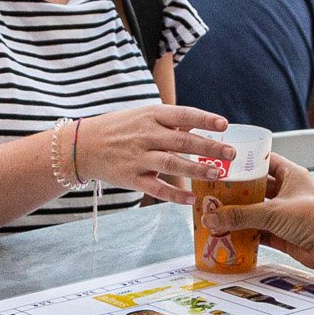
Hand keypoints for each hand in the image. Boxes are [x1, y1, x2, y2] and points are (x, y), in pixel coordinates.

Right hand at [68, 103, 226, 205]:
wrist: (82, 146)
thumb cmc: (119, 128)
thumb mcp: (142, 116)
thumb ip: (170, 122)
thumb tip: (202, 125)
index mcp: (150, 116)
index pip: (182, 115)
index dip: (204, 119)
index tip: (224, 125)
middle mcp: (145, 135)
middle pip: (181, 141)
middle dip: (208, 147)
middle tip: (231, 154)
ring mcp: (138, 158)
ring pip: (171, 164)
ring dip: (195, 170)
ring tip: (216, 174)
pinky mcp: (132, 179)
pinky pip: (156, 188)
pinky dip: (174, 195)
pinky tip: (191, 199)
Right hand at [219, 155, 313, 267]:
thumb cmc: (312, 217)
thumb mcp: (273, 212)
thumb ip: (240, 215)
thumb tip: (210, 217)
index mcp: (291, 175)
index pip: (265, 162)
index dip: (246, 162)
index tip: (225, 163)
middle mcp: (288, 193)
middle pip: (257, 188)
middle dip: (236, 192)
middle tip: (213, 192)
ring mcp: (285, 215)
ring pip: (256, 212)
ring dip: (238, 214)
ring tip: (214, 213)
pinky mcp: (283, 235)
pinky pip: (259, 232)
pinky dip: (245, 234)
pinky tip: (227, 235)